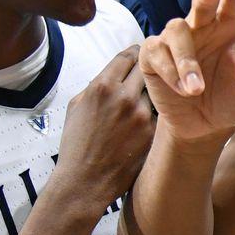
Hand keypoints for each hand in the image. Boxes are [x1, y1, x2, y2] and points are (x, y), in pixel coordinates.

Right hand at [55, 47, 154, 209]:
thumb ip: (95, 85)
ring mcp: (141, 115)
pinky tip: (143, 124)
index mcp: (102, 86)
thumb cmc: (77, 145)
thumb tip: (113, 72)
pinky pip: (159, 114)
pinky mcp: (152, 133)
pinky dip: (155, 115)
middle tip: (151, 71)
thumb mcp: (76, 106)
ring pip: (156, 91)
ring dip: (152, 93)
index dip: (135, 53)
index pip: (127, 56)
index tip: (140, 53)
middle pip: (147, 68)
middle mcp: (124, 97)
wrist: (85, 180)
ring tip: (144, 103)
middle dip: (148, 69)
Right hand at [139, 0, 234, 140]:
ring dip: (186, 59)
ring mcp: (177, 39)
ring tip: (197, 89)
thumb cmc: (233, 99)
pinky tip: (184, 90)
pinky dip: (169, 71)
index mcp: (231, 26)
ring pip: (175, 29)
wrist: (206, 125)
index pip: (233, 0)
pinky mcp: (155, 56)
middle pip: (201, 2)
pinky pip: (155, 52)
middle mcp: (204, 26)